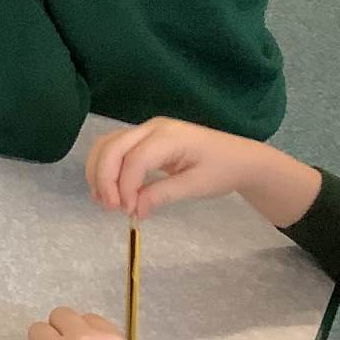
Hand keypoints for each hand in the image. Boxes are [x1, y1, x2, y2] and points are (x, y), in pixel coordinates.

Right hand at [86, 118, 318, 225]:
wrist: (240, 157)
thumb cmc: (223, 170)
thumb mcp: (197, 186)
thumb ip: (162, 194)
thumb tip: (134, 210)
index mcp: (169, 136)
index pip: (134, 159)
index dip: (125, 187)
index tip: (129, 211)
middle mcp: (151, 127)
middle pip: (112, 147)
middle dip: (104, 178)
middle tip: (110, 207)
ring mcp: (145, 130)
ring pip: (107, 145)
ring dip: (99, 172)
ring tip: (103, 200)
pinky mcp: (143, 138)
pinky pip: (114, 147)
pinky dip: (105, 167)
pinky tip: (108, 188)